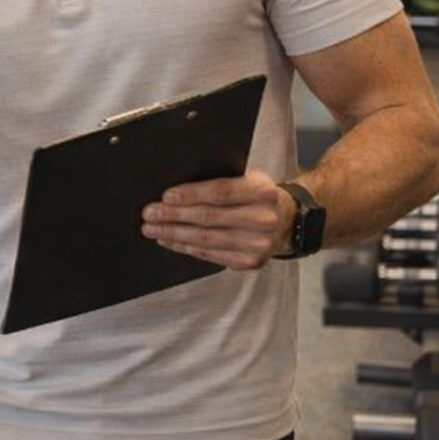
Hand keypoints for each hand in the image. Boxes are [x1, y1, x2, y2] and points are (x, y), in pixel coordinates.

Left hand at [140, 169, 291, 269]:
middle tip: (150, 213)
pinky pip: (210, 255)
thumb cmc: (257, 195)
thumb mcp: (247, 177)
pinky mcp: (250, 262)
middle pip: (209, 218)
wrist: (288, 220)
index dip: (191, 195)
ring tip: (152, 228)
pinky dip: (186, 248)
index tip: (166, 196)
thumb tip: (175, 187)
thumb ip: (220, 179)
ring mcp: (258, 244)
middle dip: (174, 216)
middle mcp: (263, 219)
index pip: (220, 192)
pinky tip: (169, 241)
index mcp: (263, 191)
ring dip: (174, 234)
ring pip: (207, 239)